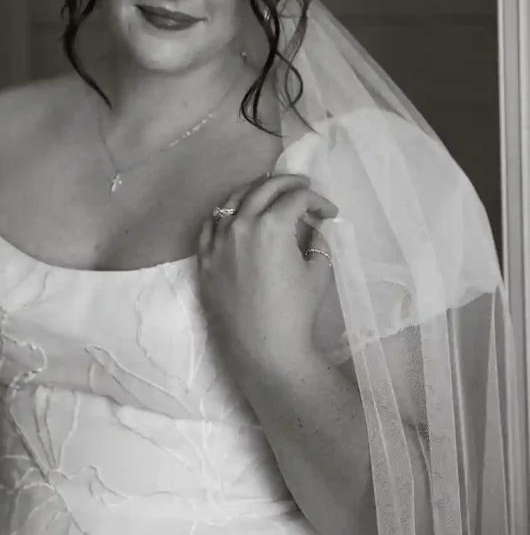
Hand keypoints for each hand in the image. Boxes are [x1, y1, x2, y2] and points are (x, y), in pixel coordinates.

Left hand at [197, 174, 337, 373]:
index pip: (296, 199)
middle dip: (288, 184)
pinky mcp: (205, 258)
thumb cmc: (296, 313)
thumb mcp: (318, 273)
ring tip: (270, 192)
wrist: (264, 351)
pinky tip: (236, 214)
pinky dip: (226, 213)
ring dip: (255, 191)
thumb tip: (315, 227)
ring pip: (233, 200)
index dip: (318, 201)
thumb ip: (318, 241)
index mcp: (272, 226)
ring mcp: (218, 241)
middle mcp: (241, 225)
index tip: (330, 213)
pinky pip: (211, 224)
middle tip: (304, 186)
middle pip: (264, 189)